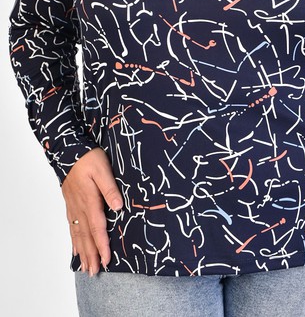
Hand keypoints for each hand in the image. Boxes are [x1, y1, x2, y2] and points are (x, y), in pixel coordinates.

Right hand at [62, 147, 122, 275]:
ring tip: (86, 267)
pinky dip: (74, 240)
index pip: (97, 227)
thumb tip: (118, 207)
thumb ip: (110, 188)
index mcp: (90, 200)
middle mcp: (80, 207)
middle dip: (91, 255)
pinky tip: (76, 250)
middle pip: (86, 236)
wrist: (68, 151)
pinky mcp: (71, 204)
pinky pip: (72, 227)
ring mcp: (74, 207)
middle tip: (95, 272)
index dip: (102, 245)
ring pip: (78, 234)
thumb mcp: (103, 169)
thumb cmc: (88, 158)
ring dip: (83, 252)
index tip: (107, 260)